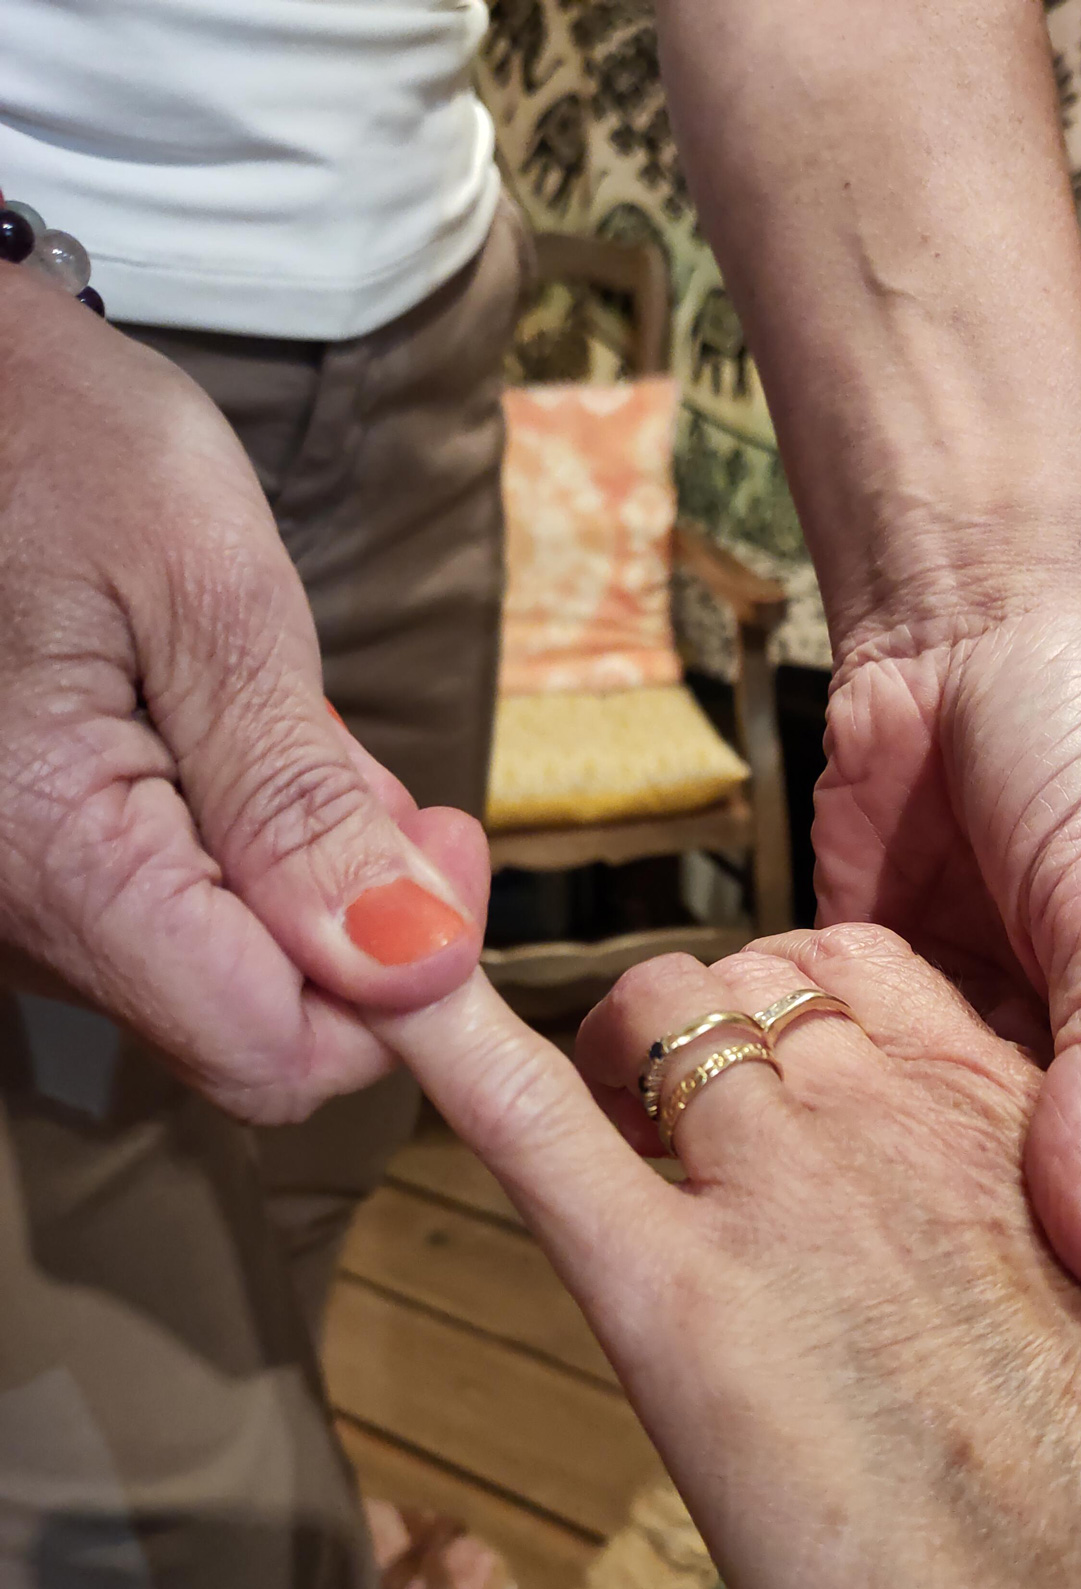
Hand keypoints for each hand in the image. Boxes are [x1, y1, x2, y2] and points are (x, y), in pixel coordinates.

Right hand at [0, 264, 487, 1120]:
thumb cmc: (60, 450)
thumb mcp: (214, 597)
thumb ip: (304, 801)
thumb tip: (411, 965)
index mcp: (53, 854)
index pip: (269, 1051)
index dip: (394, 988)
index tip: (441, 853)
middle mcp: (13, 916)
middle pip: (248, 1029)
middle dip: (352, 924)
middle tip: (367, 770)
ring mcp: (13, 904)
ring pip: (215, 978)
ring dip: (296, 879)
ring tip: (284, 731)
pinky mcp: (27, 875)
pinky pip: (167, 925)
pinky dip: (236, 857)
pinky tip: (232, 749)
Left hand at [378, 927, 1080, 1588]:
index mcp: (1024, 1119)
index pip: (879, 974)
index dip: (821, 1000)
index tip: (803, 1054)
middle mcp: (895, 1118)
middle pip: (756, 982)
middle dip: (716, 1026)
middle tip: (705, 1118)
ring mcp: (780, 1192)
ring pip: (656, 1015)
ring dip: (623, 1050)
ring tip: (622, 1126)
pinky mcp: (672, 1304)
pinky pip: (536, 1127)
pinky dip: (453, 1052)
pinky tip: (399, 999)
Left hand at [814, 587, 1080, 1306]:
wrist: (967, 615)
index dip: (1073, 1314)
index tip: (996, 1375)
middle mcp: (1058, 1077)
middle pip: (1002, 1222)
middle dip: (934, 1263)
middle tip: (852, 1330)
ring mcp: (950, 1040)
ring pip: (892, 1158)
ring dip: (839, 1187)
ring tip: (780, 1245)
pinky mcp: (856, 994)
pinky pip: (807, 1072)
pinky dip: (774, 1091)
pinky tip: (728, 1133)